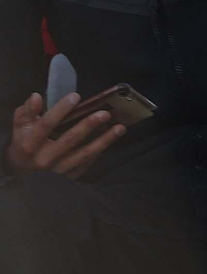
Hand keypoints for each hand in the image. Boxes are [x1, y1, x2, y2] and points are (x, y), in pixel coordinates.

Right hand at [6, 91, 123, 177]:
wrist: (23, 173)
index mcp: (30, 145)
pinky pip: (88, 162)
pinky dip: (101, 150)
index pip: (46, 125)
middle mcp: (44, 159)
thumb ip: (27, 112)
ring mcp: (58, 170)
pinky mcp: (69, 177)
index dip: (60, 110)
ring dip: (104, 140)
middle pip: (69, 140)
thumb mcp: (20, 128)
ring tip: (120, 127)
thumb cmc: (24, 144)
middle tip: (105, 113)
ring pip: (85, 154)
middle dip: (88, 125)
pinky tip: (112, 139)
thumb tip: (36, 96)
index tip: (75, 96)